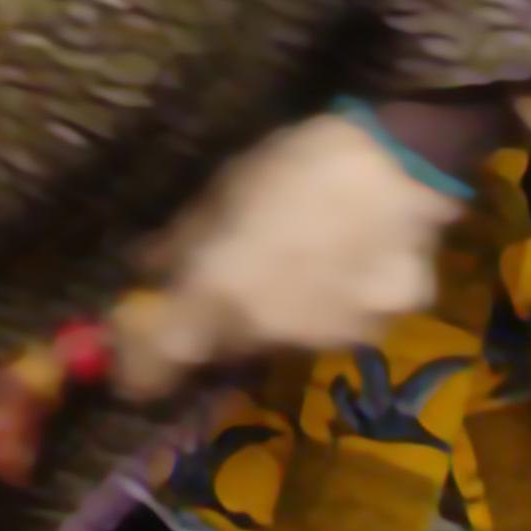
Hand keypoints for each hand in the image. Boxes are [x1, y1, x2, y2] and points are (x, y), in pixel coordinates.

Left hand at [111, 108, 464, 402]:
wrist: (395, 160)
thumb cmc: (296, 161)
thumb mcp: (225, 187)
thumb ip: (180, 239)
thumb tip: (145, 268)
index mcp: (221, 290)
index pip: (165, 356)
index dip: (145, 368)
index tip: (135, 370)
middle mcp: (270, 328)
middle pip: (231, 343)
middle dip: (224, 318)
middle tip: (243, 272)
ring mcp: (330, 335)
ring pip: (291, 336)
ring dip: (286, 311)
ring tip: (305, 256)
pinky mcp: (381, 328)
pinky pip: (352, 323)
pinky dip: (345, 301)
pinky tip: (355, 258)